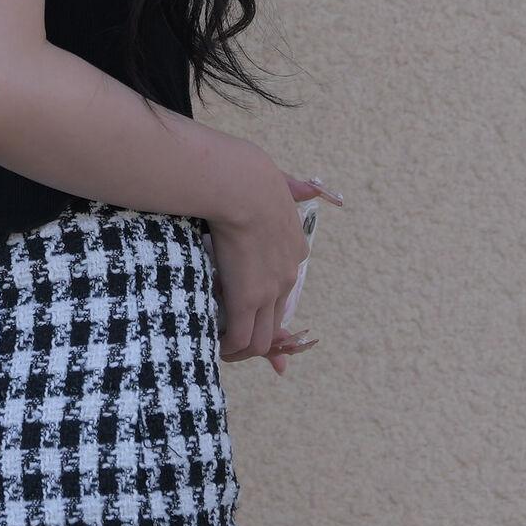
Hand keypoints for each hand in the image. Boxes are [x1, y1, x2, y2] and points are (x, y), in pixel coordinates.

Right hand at [206, 145, 344, 373]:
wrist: (241, 184)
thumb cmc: (250, 176)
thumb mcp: (280, 182)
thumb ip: (294, 187)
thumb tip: (310, 188)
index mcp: (295, 248)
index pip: (285, 287)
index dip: (267, 302)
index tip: (248, 306)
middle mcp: (287, 275)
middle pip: (277, 321)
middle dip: (258, 335)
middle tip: (234, 339)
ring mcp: (269, 291)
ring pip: (262, 339)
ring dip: (242, 349)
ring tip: (223, 348)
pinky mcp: (246, 299)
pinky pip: (240, 338)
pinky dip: (228, 348)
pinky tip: (214, 345)